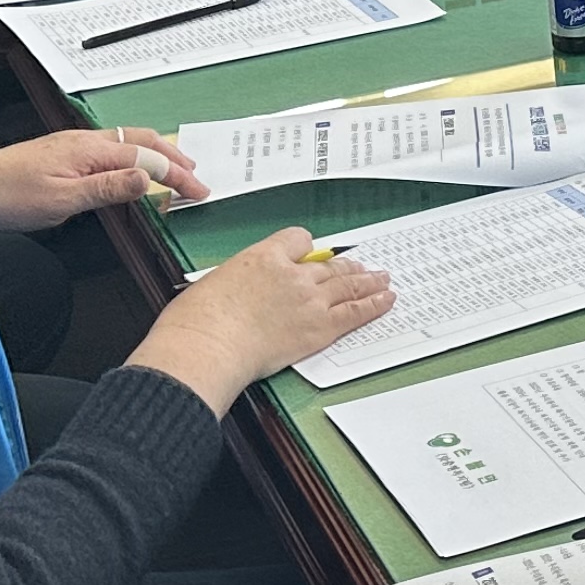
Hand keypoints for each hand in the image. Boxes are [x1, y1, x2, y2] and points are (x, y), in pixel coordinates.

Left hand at [0, 126, 206, 232]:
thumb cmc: (11, 196)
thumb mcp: (62, 200)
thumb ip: (107, 188)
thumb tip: (148, 178)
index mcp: (89, 150)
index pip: (146, 158)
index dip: (176, 175)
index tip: (198, 191)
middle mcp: (86, 140)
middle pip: (142, 141)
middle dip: (174, 157)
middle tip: (197, 178)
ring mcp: (75, 144)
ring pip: (128, 142)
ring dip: (158, 153)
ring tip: (177, 168)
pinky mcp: (65, 152)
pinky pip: (113, 148)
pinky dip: (137, 155)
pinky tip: (137, 167)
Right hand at [129, 228, 392, 413]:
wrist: (208, 345)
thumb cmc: (198, 320)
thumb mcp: (213, 283)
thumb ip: (238, 282)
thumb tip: (239, 291)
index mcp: (263, 257)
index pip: (298, 239)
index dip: (306, 248)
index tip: (309, 254)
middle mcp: (293, 274)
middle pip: (329, 263)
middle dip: (347, 265)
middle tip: (360, 266)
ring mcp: (310, 300)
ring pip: (348, 283)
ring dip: (369, 280)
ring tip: (382, 278)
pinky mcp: (320, 328)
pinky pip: (355, 311)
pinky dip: (374, 304)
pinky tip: (385, 300)